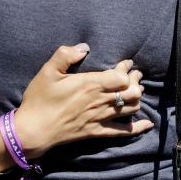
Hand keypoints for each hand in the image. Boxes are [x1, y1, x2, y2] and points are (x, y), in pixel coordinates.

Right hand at [14, 44, 150, 156]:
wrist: (33, 131)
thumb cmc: (39, 100)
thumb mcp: (48, 72)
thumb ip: (65, 55)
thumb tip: (84, 47)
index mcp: (90, 84)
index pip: (121, 75)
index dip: (126, 68)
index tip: (126, 62)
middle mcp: (100, 101)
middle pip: (132, 91)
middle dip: (136, 81)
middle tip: (135, 75)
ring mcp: (101, 118)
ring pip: (131, 108)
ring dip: (137, 98)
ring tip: (136, 91)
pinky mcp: (97, 132)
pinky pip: (124, 131)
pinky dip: (138, 127)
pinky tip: (147, 124)